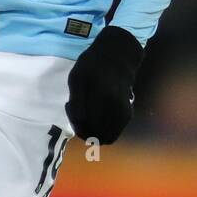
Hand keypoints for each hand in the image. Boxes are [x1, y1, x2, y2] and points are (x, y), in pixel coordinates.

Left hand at [65, 25, 143, 143]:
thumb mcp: (76, 77)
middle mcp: (113, 105)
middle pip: (95, 135)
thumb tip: (79, 121)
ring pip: (106, 137)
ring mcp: (122, 111)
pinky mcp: (127, 114)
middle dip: (83, 130)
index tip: (69, 106)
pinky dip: (103, 131)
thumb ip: (76, 100)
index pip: (83, 123)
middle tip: (78, 115)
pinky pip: (114, 134)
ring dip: (94, 133)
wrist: (117, 58)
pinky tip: (97, 116)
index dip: (74, 121)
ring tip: (87, 116)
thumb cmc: (92, 66)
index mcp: (99, 94)